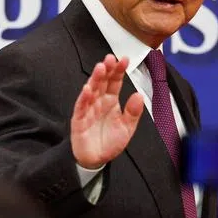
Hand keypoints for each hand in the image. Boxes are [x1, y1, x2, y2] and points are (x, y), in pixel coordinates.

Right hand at [71, 54, 144, 169]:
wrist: (96, 160)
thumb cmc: (110, 143)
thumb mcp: (127, 129)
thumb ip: (133, 113)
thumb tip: (138, 95)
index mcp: (111, 101)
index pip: (115, 82)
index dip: (119, 71)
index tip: (124, 59)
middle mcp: (99, 102)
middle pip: (102, 82)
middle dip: (106, 70)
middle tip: (110, 58)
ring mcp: (88, 109)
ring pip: (91, 91)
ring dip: (95, 79)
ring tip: (100, 68)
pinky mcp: (79, 120)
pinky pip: (81, 107)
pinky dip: (84, 98)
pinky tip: (88, 89)